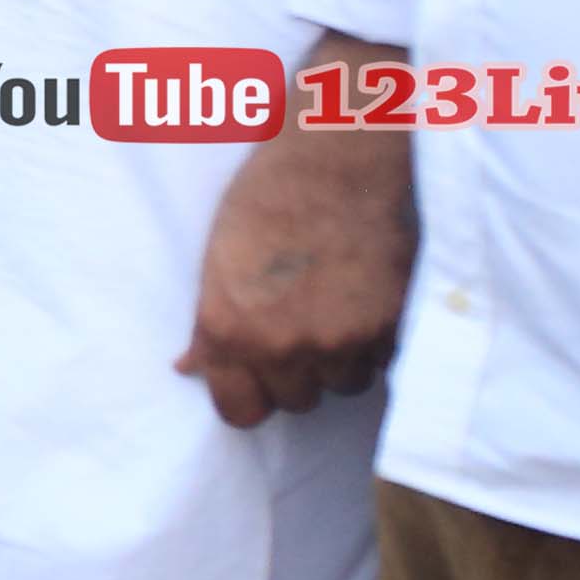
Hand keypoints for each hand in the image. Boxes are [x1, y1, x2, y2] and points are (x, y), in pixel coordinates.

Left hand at [181, 79, 412, 428]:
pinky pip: (384, 360)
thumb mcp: (216, 264)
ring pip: (345, 384)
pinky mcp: (390, 327)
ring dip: (342, 359)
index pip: (240, 413)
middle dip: (297, 373)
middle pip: (296, 401)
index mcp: (230, 333)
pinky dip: (378, 341)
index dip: (249, 397)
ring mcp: (342, 341)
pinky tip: (367, 300)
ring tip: (337, 308)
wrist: (333, 166)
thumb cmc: (263, 204)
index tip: (257, 380)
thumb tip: (189, 367)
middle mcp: (284, 346)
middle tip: (300, 326)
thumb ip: (209, 326)